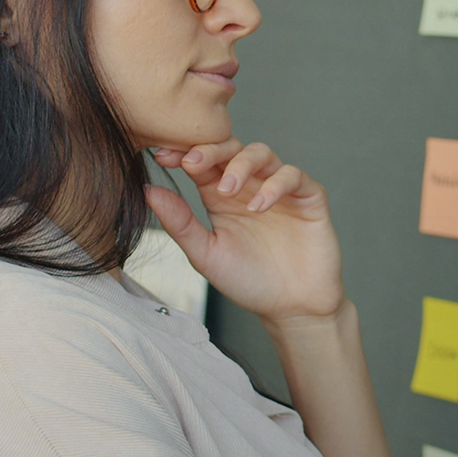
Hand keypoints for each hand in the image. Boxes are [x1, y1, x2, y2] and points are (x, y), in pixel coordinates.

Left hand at [144, 138, 344, 325]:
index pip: (202, 162)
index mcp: (220, 196)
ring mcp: (279, 190)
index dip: (183, 153)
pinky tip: (258, 206)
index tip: (163, 156)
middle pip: (230, 148)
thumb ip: (180, 223)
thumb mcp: (206, 255)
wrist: (291, 308)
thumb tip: (149, 191)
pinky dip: (275, 184)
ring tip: (227, 189)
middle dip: (210, 150)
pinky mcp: (308, 198)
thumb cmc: (248, 282)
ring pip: (261, 153)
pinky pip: (293, 176)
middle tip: (193, 163)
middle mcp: (249, 187)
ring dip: (241, 164)